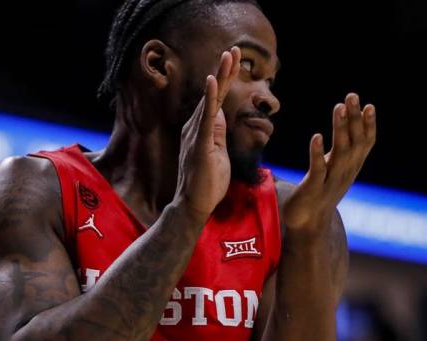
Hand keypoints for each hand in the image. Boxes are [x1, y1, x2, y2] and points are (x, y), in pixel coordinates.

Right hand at [174, 47, 240, 217]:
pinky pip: (205, 117)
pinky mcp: (200, 144)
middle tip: (232, 49)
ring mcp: (196, 134)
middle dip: (224, 70)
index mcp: (202, 130)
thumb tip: (218, 115)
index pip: (216, 100)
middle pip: (213, 94)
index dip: (225, 79)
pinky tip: (212, 81)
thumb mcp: (217, 153)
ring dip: (219, 76)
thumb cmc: (206, 184)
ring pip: (210, 100)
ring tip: (228, 56)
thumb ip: (216, 133)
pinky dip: (209, 98)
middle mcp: (196, 127)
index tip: (232, 60)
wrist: (193, 206)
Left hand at [283, 93, 376, 233]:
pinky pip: (318, 168)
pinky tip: (317, 136)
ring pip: (339, 151)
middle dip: (355, 119)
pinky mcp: (313, 188)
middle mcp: (345, 172)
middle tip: (353, 96)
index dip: (368, 125)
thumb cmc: (320, 194)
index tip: (369, 104)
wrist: (308, 225)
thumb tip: (344, 131)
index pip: (365, 143)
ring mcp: (331, 180)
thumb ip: (341, 153)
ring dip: (340, 129)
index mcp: (351, 167)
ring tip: (339, 108)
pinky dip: (318, 152)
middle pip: (354, 142)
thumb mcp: (335, 171)